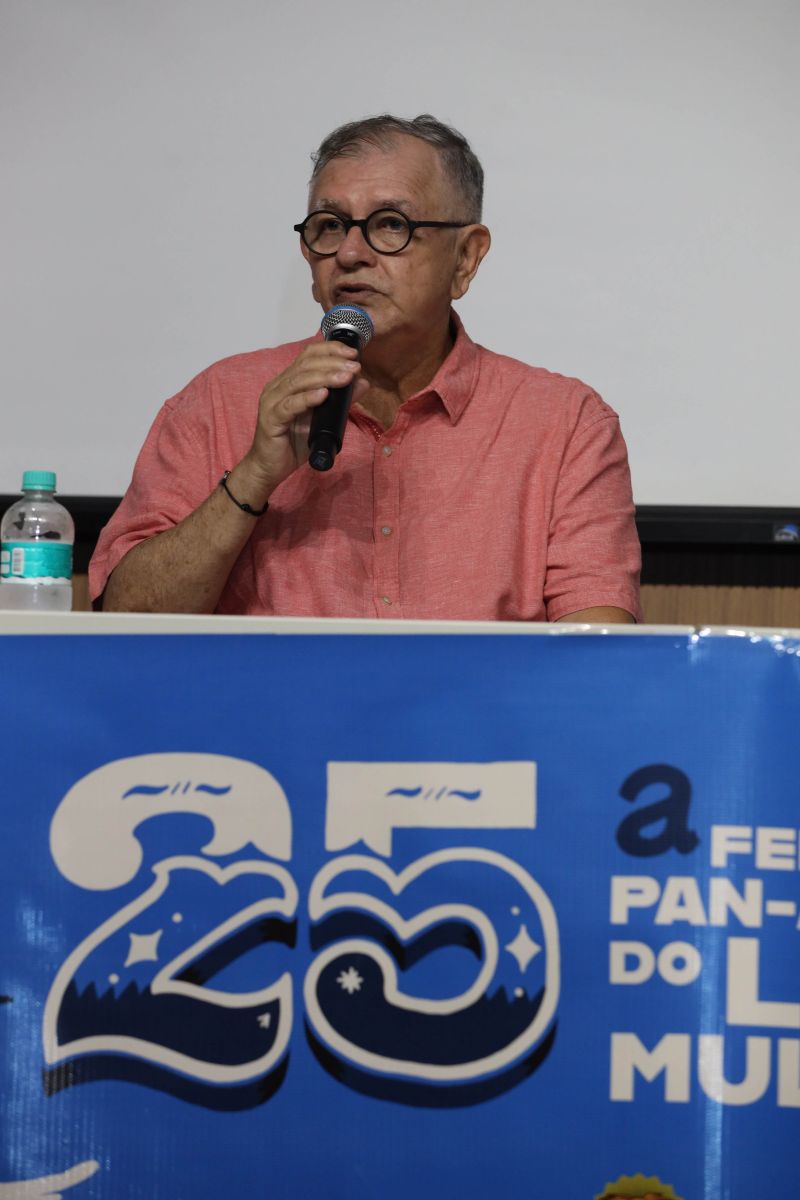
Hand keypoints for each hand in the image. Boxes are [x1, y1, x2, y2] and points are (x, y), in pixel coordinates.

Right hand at [243, 342, 366, 490]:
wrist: (270, 468)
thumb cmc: (293, 444)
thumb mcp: (323, 420)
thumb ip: (341, 401)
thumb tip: (363, 383)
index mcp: (288, 382)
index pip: (308, 356)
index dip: (331, 350)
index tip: (353, 354)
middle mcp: (278, 387)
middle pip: (305, 365)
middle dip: (333, 363)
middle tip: (354, 367)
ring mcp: (272, 401)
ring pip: (298, 381)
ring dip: (325, 377)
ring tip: (345, 378)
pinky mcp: (271, 419)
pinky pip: (290, 405)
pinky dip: (308, 398)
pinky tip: (324, 395)